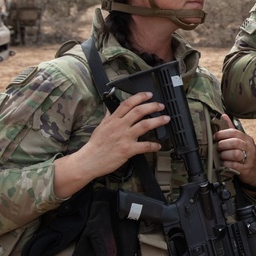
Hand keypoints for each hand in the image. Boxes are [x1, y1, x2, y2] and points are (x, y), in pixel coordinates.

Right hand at [54, 92, 169, 197]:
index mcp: (113, 120)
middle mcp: (120, 126)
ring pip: (145, 125)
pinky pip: (144, 146)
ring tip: (166, 119)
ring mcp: (124, 137)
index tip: (149, 94)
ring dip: (158, 121)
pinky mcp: (128, 149)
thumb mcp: (100, 126)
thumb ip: (108, 116)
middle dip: (152, 106)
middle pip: (139, 111)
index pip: (127, 103)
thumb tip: (111, 108)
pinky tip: (158, 145)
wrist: (89, 160)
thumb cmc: (95, 145)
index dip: (140, 97)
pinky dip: (153, 145)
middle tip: (161, 106)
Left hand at [214, 114, 255, 186]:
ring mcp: (249, 158)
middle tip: (217, 147)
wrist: (255, 170)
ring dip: (224, 155)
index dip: (222, 134)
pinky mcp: (246, 169)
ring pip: (235, 154)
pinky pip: (234, 165)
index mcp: (247, 139)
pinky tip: (224, 163)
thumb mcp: (241, 141)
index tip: (215, 137)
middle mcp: (249, 147)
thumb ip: (231, 129)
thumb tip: (223, 116)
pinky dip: (226, 164)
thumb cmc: (245, 153)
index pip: (234, 132)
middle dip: (223, 145)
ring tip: (221, 156)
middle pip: (235, 142)